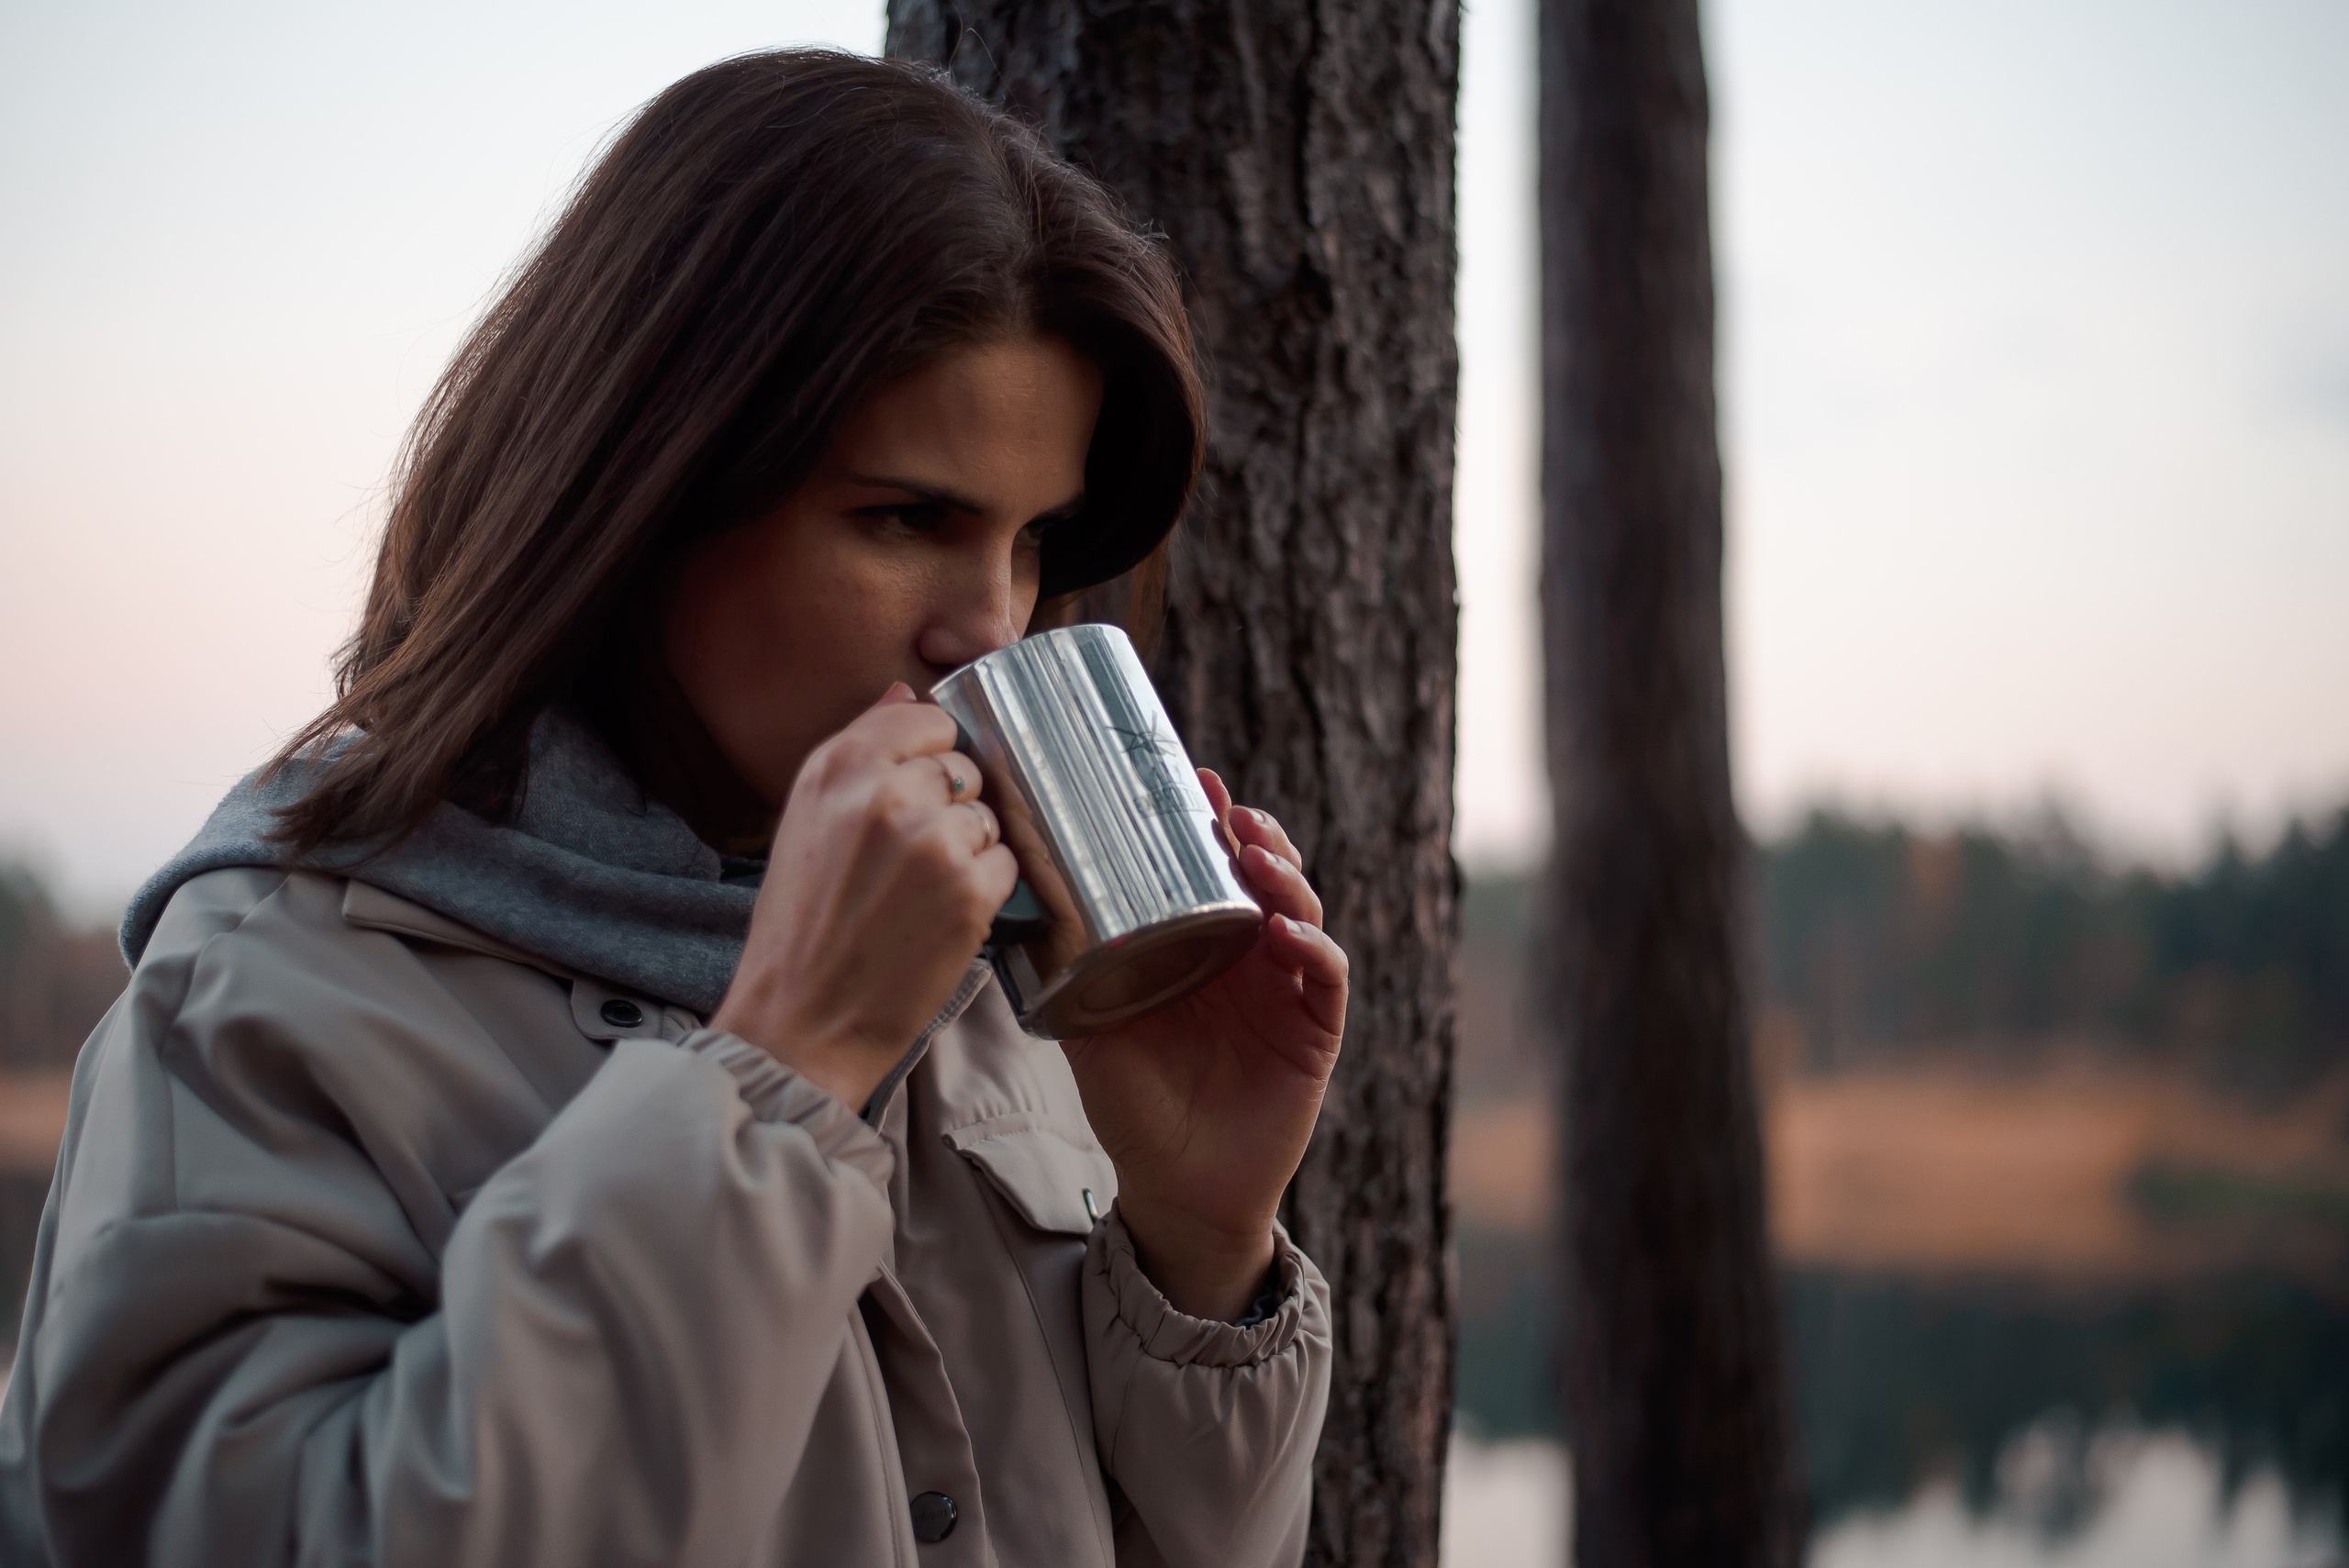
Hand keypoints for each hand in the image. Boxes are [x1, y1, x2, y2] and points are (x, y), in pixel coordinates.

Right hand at [712, 684, 1016, 1106]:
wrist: (800, 1022)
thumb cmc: (800, 926)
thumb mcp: (805, 820)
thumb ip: (860, 750)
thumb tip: (907, 692)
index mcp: (838, 767)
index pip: (929, 719)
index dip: (934, 756)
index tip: (918, 793)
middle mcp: (886, 794)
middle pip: (965, 769)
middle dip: (951, 809)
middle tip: (910, 862)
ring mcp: (934, 843)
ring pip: (989, 819)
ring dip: (970, 852)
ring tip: (920, 896)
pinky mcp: (970, 894)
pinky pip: (1008, 866)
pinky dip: (987, 891)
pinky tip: (942, 918)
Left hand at [1062, 770, 1346, 1320]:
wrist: (1176, 1190)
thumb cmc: (1135, 1107)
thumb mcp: (1089, 1028)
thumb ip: (1066, 972)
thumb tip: (1012, 907)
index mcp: (1203, 946)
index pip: (1216, 868)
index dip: (1212, 821)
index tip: (1193, 778)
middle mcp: (1251, 958)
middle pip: (1269, 873)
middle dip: (1255, 832)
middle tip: (1228, 808)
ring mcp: (1287, 991)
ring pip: (1304, 909)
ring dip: (1285, 874)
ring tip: (1255, 852)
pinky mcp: (1313, 1031)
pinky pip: (1327, 976)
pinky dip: (1313, 946)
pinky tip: (1284, 930)